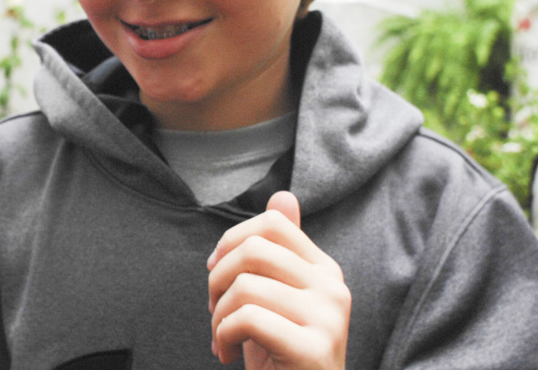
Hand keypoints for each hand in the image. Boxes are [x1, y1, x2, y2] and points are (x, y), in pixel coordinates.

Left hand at [207, 192, 349, 367]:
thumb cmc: (282, 355)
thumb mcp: (277, 298)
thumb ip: (280, 251)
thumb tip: (283, 195)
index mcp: (325, 269)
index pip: (272, 223)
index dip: (231, 240)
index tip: (216, 269)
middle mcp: (333, 287)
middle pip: (254, 249)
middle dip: (218, 278)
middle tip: (215, 309)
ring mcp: (328, 317)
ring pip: (245, 286)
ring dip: (218, 315)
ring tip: (222, 337)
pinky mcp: (314, 348)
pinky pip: (247, 318)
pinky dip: (223, 334)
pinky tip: (226, 353)